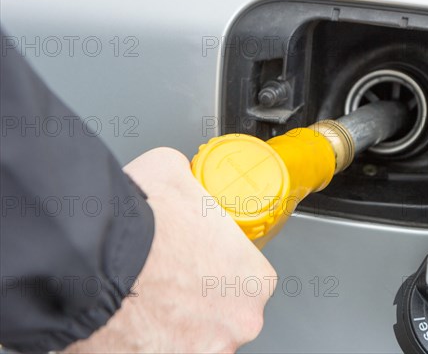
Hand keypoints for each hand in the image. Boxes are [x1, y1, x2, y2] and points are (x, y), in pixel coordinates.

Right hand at [64, 147, 276, 352]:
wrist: (90, 258)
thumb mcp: (176, 173)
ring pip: (196, 338)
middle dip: (202, 300)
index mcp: (255, 278)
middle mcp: (239, 321)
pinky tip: (132, 321)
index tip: (203, 263)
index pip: (250, 277)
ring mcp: (203, 350)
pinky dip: (150, 341)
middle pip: (226, 313)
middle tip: (172, 280)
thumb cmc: (142, 221)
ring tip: (148, 301)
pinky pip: (162, 351)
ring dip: (178, 324)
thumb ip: (194, 186)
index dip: (222, 268)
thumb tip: (183, 177)